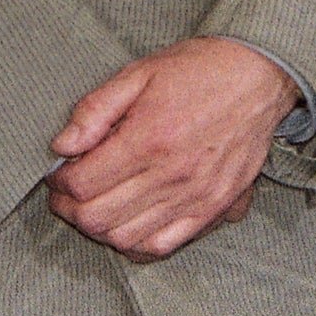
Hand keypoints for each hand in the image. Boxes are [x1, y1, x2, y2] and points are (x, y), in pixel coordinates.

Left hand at [45, 37, 297, 260]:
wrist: (258, 76)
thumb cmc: (199, 70)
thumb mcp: (139, 73)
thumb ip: (95, 109)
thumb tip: (62, 146)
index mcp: (148, 138)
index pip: (83, 184)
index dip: (59, 184)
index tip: (57, 174)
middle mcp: (171, 175)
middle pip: (98, 217)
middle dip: (70, 210)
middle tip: (66, 194)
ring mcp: (194, 197)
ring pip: (126, 238)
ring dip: (99, 228)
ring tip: (93, 206)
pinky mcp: (212, 208)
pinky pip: (163, 245)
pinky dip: (136, 244)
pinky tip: (127, 224)